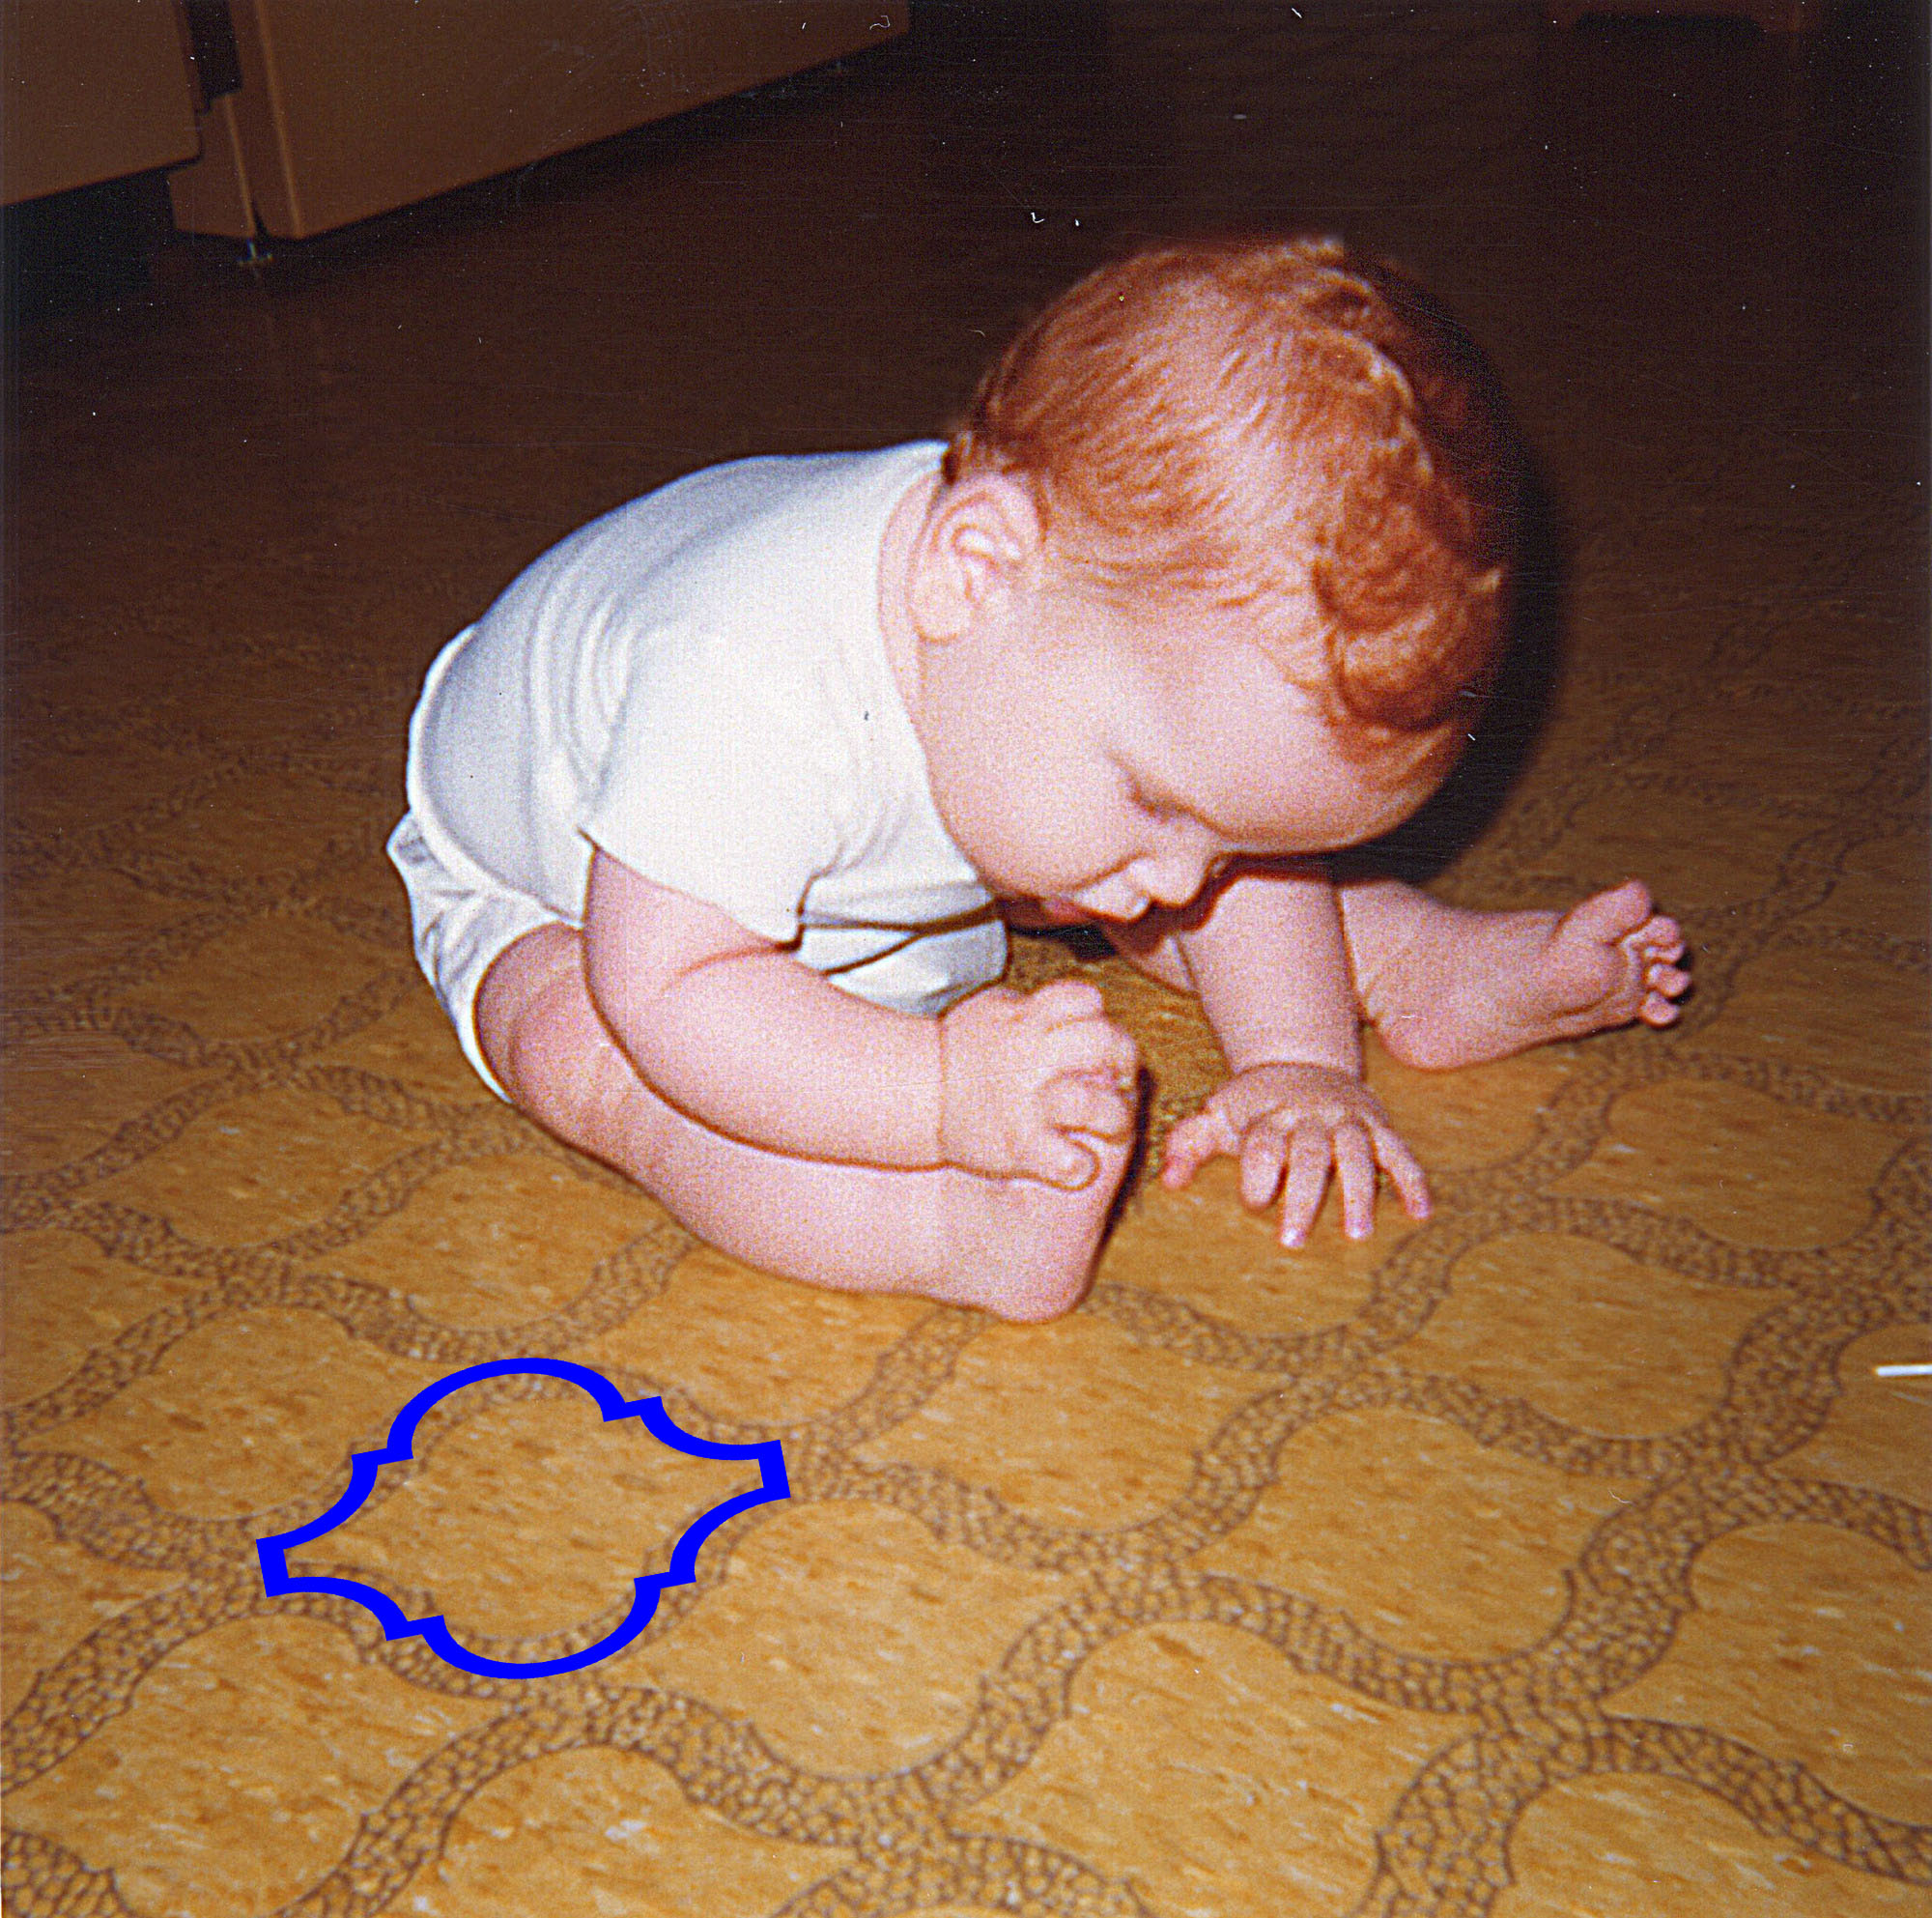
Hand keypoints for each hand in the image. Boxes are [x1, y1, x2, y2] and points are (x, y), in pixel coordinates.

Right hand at [939, 980, 1138, 1186]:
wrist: (916, 1096)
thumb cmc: (959, 1055)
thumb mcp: (990, 1010)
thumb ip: (1035, 1006)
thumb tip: (1078, 1005)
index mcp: (1025, 1019)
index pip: (1085, 999)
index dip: (1098, 1015)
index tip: (1094, 1033)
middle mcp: (1030, 1056)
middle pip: (1103, 1042)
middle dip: (1124, 1057)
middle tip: (1119, 1075)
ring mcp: (1027, 1104)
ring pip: (1095, 1104)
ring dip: (1116, 1115)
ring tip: (1111, 1122)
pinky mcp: (1020, 1148)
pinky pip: (1069, 1162)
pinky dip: (1080, 1166)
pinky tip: (1077, 1162)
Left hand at [1159, 1062, 1429, 1246]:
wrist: (1299, 1056)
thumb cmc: (1252, 1103)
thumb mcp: (1217, 1114)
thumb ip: (1189, 1143)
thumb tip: (1169, 1181)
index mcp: (1268, 1114)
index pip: (1264, 1143)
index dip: (1259, 1171)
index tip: (1254, 1201)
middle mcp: (1309, 1115)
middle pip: (1308, 1153)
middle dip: (1302, 1195)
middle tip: (1293, 1240)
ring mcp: (1346, 1118)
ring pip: (1355, 1152)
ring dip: (1358, 1192)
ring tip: (1357, 1233)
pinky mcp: (1376, 1123)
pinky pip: (1398, 1150)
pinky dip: (1412, 1178)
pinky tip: (1420, 1212)